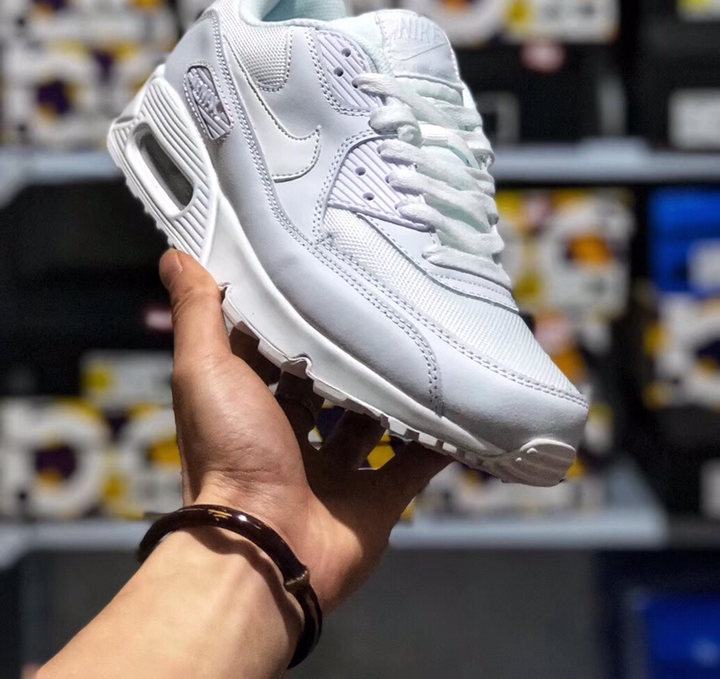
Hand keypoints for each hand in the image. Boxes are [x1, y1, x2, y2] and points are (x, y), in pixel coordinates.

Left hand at [160, 249, 449, 614]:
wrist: (262, 549)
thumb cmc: (227, 453)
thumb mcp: (204, 370)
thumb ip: (196, 313)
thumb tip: (174, 254)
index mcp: (249, 406)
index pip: (274, 350)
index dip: (291, 316)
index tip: (322, 273)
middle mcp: (290, 437)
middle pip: (327, 385)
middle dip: (351, 353)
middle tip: (388, 304)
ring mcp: (335, 472)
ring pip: (373, 422)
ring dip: (396, 392)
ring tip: (429, 343)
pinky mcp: (375, 501)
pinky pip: (413, 465)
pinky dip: (436, 440)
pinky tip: (460, 404)